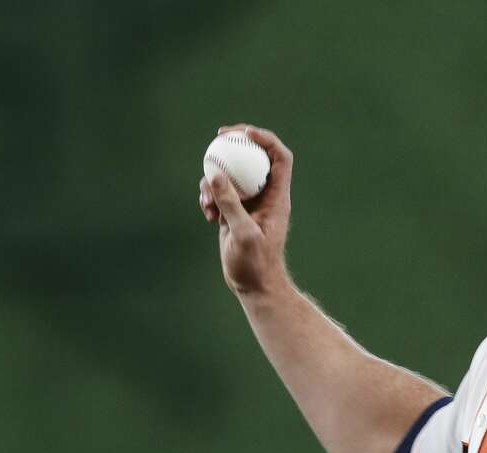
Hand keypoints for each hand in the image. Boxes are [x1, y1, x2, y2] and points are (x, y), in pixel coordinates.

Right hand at [198, 124, 293, 296]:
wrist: (254, 286)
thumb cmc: (256, 264)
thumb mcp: (242, 233)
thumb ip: (230, 203)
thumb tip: (215, 173)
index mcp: (277, 197)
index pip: (280, 157)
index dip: (266, 139)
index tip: (245, 132)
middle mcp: (265, 196)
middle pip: (255, 158)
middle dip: (237, 143)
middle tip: (218, 136)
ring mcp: (249, 203)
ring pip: (232, 175)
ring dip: (215, 180)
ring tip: (207, 202)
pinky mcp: (234, 213)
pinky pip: (220, 193)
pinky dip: (210, 198)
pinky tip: (207, 215)